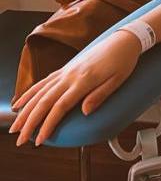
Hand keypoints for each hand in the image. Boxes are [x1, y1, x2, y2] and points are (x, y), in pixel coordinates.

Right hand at [8, 30, 141, 145]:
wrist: (123, 40)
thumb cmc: (124, 60)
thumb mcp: (118, 79)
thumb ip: (100, 95)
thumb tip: (85, 112)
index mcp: (84, 80)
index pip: (60, 106)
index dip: (48, 124)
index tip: (40, 140)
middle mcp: (70, 75)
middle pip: (44, 101)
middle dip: (30, 122)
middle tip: (20, 139)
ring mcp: (66, 71)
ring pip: (39, 92)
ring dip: (25, 110)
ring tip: (15, 126)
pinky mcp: (65, 68)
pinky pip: (43, 82)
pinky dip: (29, 93)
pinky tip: (20, 103)